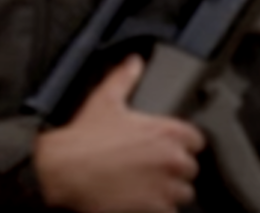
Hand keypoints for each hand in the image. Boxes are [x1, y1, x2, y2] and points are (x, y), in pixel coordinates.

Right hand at [34, 56, 204, 212]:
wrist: (64, 172)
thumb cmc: (83, 139)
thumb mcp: (103, 100)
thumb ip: (124, 78)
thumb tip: (134, 62)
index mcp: (166, 131)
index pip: (196, 139)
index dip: (179, 142)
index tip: (163, 145)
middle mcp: (172, 160)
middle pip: (189, 167)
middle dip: (172, 167)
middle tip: (147, 166)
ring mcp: (166, 187)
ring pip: (182, 192)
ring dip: (167, 190)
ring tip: (143, 184)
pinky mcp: (157, 209)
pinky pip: (170, 211)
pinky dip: (157, 207)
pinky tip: (138, 198)